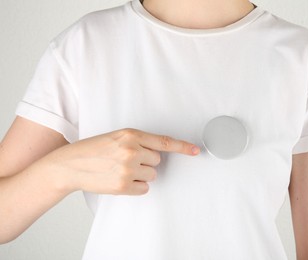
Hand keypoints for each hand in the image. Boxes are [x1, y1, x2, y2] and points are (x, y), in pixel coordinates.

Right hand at [40, 128, 199, 195]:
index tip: (196, 150)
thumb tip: (158, 153)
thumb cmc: (93, 150)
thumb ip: (138, 142)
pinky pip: (144, 188)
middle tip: (126, 161)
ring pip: (152, 175)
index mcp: (131, 134)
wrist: (71, 164)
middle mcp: (131, 150)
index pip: (164, 141)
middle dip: (145, 162)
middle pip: (157, 161)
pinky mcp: (123, 185)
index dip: (183, 147)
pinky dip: (135, 187)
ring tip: (120, 170)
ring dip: (140, 175)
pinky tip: (119, 180)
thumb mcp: (116, 137)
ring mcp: (127, 168)